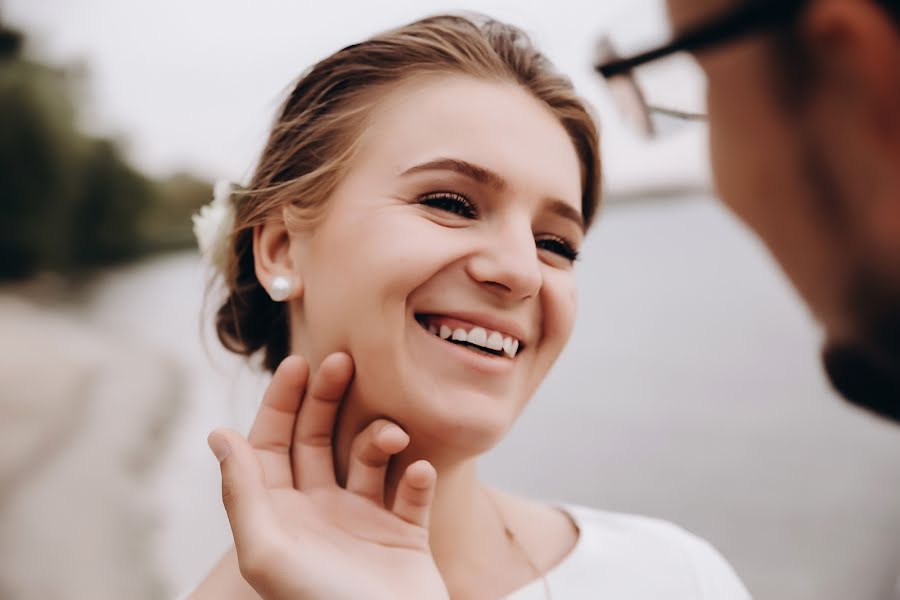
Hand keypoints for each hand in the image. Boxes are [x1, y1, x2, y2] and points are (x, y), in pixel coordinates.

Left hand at [208, 353, 447, 599]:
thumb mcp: (267, 553)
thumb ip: (242, 492)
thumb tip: (219, 434)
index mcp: (281, 515)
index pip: (273, 444)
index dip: (281, 402)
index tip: (297, 364)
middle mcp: (320, 513)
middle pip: (318, 439)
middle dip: (328, 399)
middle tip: (342, 362)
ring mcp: (364, 522)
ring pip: (369, 456)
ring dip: (380, 437)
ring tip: (392, 438)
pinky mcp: (405, 535)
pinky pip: (412, 490)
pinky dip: (418, 477)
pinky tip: (418, 474)